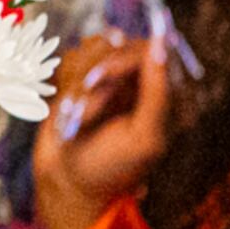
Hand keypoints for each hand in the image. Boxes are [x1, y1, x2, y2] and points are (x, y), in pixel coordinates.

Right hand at [33, 35, 175, 228]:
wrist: (66, 184)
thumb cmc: (111, 168)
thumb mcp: (144, 137)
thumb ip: (158, 91)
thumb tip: (161, 44)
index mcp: (164, 92)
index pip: (150, 48)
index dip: (121, 58)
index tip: (97, 79)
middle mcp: (139, 80)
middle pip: (117, 44)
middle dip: (93, 77)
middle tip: (81, 112)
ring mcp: (110, 77)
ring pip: (91, 49)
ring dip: (76, 85)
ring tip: (76, 119)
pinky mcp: (83, 77)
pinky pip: (72, 58)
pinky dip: (65, 83)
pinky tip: (67, 111)